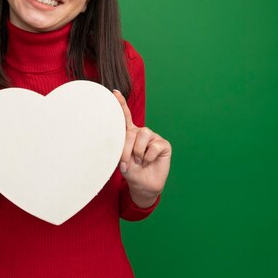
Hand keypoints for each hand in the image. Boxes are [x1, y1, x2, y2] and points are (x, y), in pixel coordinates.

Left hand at [113, 90, 171, 207]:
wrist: (143, 185)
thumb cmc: (131, 171)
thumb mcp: (121, 159)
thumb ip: (121, 147)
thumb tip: (121, 139)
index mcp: (129, 133)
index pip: (125, 116)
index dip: (121, 104)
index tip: (114, 93)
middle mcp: (141, 132)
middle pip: (131, 131)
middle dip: (125, 149)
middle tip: (125, 163)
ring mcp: (153, 137)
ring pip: (143, 135)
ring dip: (137, 152)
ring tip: (139, 161)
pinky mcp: (163, 144)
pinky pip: (154, 146)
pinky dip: (149, 157)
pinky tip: (149, 161)